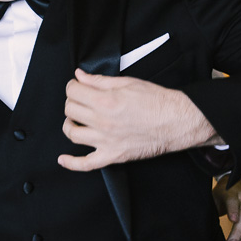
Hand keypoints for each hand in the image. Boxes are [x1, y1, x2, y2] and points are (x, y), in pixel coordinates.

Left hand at [59, 70, 222, 171]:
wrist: (177, 121)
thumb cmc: (157, 101)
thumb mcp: (128, 83)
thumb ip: (99, 81)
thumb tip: (80, 75)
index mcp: (106, 101)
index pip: (73, 91)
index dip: (73, 86)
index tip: (77, 86)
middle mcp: (102, 122)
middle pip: (70, 110)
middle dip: (72, 101)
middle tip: (81, 100)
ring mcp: (106, 141)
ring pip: (72, 133)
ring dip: (69, 124)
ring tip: (75, 120)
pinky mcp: (112, 156)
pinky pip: (86, 164)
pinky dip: (71, 163)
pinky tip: (63, 159)